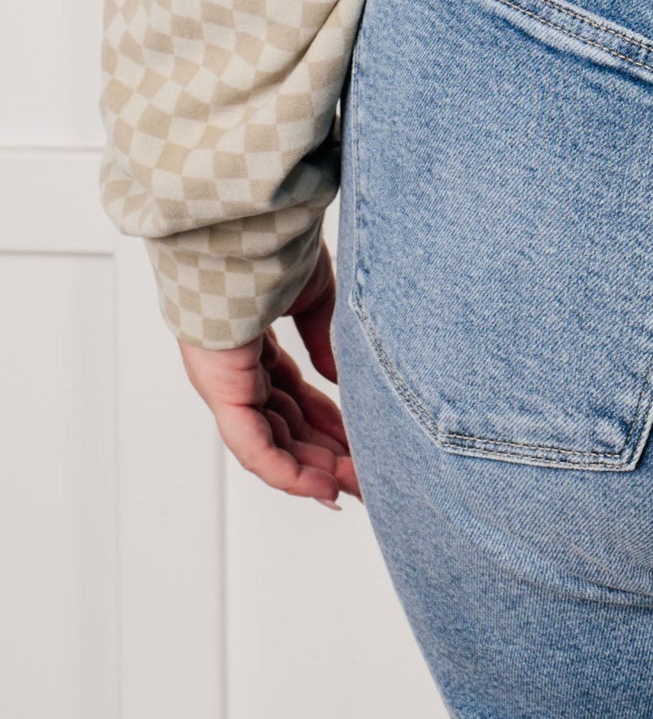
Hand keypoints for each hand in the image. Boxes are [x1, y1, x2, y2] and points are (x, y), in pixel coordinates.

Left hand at [177, 247, 361, 506]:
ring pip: (274, 444)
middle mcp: (238, 370)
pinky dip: (288, 473)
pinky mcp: (222, 392)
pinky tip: (322, 489)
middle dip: (327, 455)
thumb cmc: (275, 246)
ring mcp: (227, 383)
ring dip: (314, 471)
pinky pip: (255, 447)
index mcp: (255, 343)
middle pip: (287, 427)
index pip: (295, 395)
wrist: (247, 228)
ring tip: (352, 490)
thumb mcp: (315, 295)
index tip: (361, 444)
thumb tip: (339, 378)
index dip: (329, 423)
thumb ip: (325, 338)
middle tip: (365, 478)